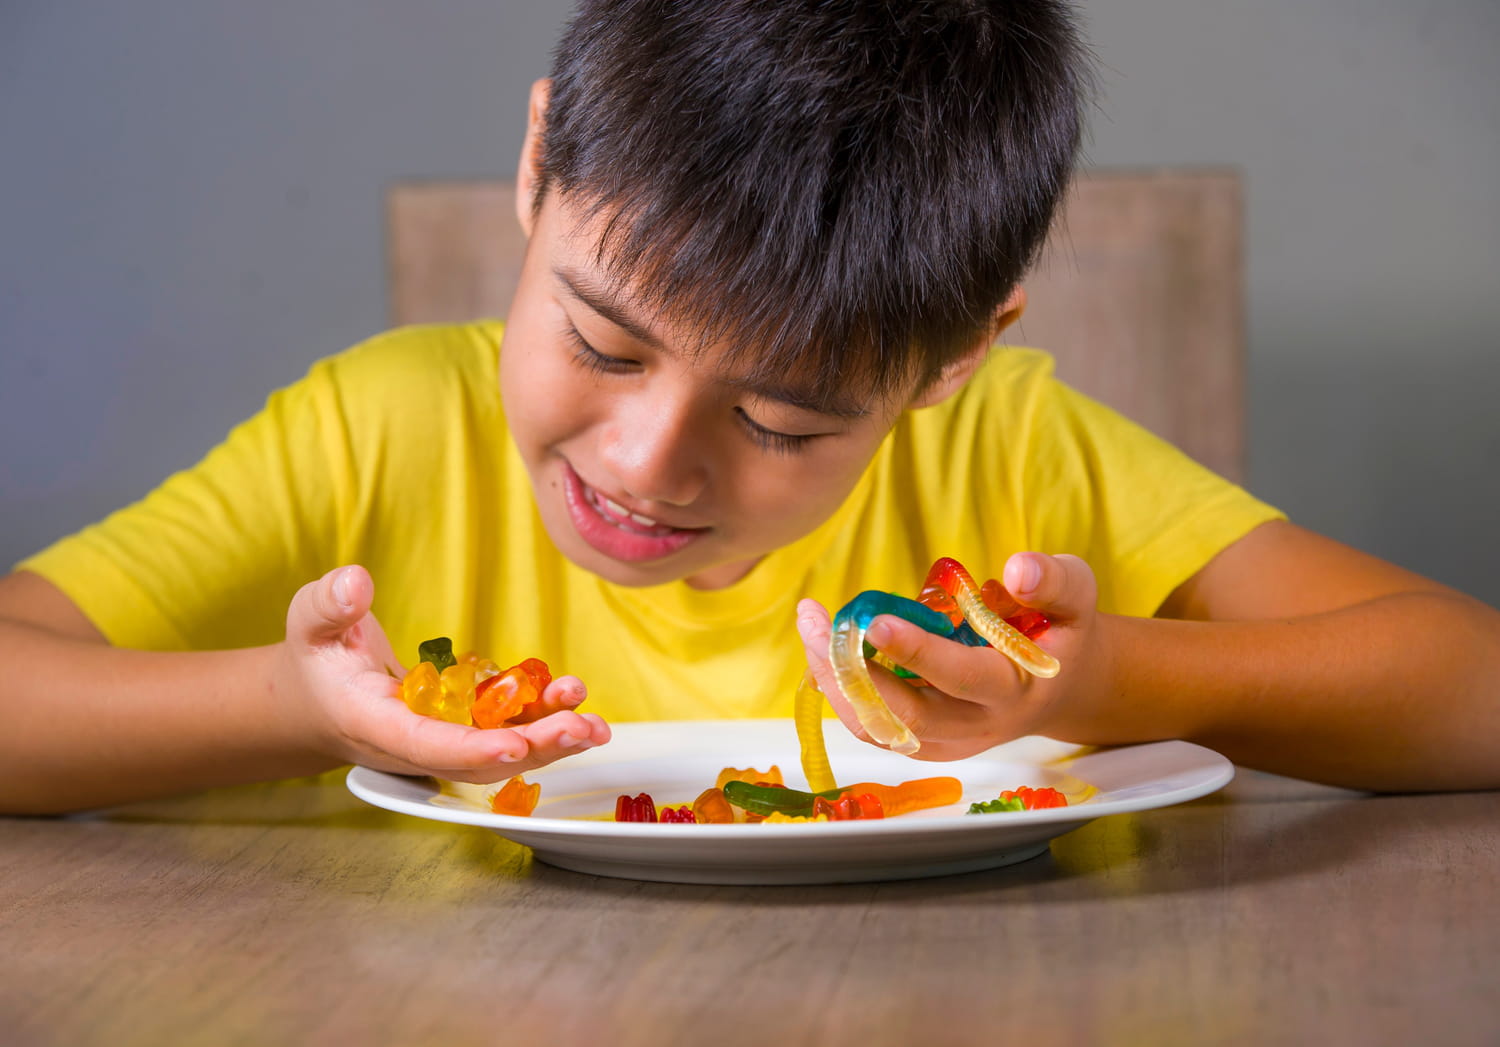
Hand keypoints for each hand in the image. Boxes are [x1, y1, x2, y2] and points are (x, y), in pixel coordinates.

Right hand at [275, 565, 609, 782]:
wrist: (318, 700)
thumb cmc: (318, 658)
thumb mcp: (309, 623)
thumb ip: (329, 604)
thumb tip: (354, 583)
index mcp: (373, 725)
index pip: (425, 745)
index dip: (472, 748)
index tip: (515, 745)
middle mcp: (413, 748)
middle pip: (478, 760)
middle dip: (534, 748)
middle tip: (582, 729)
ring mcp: (441, 744)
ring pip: (500, 753)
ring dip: (550, 740)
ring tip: (595, 724)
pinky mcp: (462, 731)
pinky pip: (507, 730)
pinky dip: (543, 719)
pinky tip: (574, 699)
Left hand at [796, 553, 1104, 760]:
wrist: (1062, 684)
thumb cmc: (1062, 630)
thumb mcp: (1077, 595)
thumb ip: (1053, 581)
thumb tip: (1018, 569)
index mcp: (1015, 688)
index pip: (963, 678)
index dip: (919, 652)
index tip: (877, 620)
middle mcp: (977, 725)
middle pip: (908, 715)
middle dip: (855, 671)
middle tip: (816, 622)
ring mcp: (947, 741)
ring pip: (880, 727)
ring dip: (836, 681)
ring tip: (809, 628)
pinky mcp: (923, 742)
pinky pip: (874, 727)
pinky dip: (841, 692)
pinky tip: (821, 648)